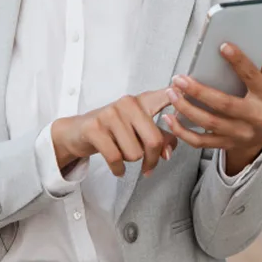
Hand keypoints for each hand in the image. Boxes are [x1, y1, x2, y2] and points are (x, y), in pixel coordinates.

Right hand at [52, 89, 177, 177]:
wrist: (77, 131)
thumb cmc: (113, 130)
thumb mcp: (137, 129)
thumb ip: (159, 138)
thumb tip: (168, 152)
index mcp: (141, 101)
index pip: (164, 96)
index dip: (177, 96)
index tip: (184, 92)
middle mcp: (127, 103)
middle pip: (153, 139)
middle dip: (152, 159)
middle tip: (148, 167)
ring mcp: (110, 114)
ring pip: (134, 152)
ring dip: (130, 161)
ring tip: (123, 155)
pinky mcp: (94, 128)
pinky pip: (115, 157)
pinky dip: (118, 169)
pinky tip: (117, 168)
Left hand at [163, 43, 261, 175]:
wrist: (258, 139)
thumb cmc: (258, 104)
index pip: (253, 77)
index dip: (239, 62)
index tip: (222, 46)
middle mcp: (255, 117)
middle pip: (224, 104)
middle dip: (199, 91)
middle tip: (179, 79)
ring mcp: (239, 134)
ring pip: (209, 123)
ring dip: (186, 108)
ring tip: (171, 93)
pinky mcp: (225, 144)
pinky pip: (200, 141)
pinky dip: (182, 131)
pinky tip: (169, 118)